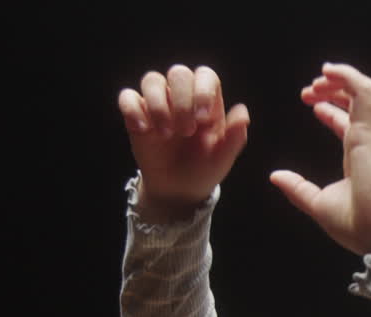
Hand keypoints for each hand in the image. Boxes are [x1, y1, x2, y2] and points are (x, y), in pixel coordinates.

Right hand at [118, 65, 249, 220]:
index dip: (203, 90)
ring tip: (165, 134)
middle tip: (186, 131)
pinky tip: (143, 129)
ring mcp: (158, 104)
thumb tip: (243, 113)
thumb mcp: (223, 157)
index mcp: (206, 101)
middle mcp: (181, 96)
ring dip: (158, 105)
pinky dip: (132, 109)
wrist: (179, 189)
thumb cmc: (205, 168)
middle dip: (182, 100)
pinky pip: (128, 98)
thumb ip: (235, 136)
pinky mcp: (137, 115)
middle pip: (178, 73)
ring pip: (152, 80)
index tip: (203, 119)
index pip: (205, 75)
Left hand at [269, 63, 370, 255]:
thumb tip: (276, 176)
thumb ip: (298, 188)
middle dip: (331, 89)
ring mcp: (369, 137)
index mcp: (356, 159)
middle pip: (354, 103)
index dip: (330, 110)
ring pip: (362, 92)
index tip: (311, 104)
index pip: (346, 124)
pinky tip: (329, 71)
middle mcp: (364, 145)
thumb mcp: (318, 204)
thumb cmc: (358, 226)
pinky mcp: (370, 133)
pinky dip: (349, 77)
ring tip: (319, 77)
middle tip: (308, 90)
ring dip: (340, 78)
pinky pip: (365, 94)